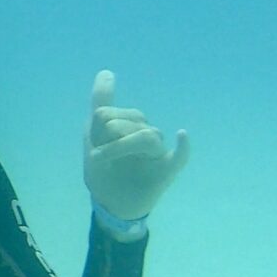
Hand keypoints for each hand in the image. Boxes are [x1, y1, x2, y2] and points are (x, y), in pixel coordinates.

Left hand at [82, 70, 188, 221]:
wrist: (110, 205)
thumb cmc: (105, 171)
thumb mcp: (94, 136)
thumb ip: (102, 102)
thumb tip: (106, 71)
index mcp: (130, 124)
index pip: (107, 114)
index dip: (95, 131)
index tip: (93, 147)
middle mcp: (146, 134)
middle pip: (123, 123)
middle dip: (105, 142)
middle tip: (100, 160)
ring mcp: (158, 152)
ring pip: (143, 136)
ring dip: (116, 149)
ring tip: (107, 164)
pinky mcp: (166, 170)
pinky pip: (180, 157)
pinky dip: (183, 147)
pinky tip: (181, 135)